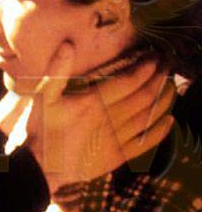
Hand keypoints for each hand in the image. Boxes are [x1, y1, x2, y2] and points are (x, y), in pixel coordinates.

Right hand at [0, 42, 175, 192]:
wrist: (41, 167)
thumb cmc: (41, 129)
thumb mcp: (44, 96)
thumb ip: (57, 69)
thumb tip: (69, 44)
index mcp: (93, 102)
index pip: (128, 81)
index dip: (145, 68)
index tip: (155, 57)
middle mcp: (109, 119)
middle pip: (143, 96)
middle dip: (158, 79)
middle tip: (167, 66)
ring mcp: (115, 139)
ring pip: (147, 117)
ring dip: (163, 100)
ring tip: (171, 87)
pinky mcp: (117, 156)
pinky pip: (145, 143)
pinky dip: (160, 131)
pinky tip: (168, 121)